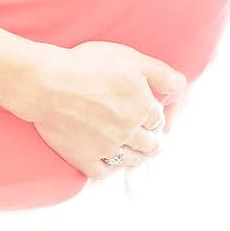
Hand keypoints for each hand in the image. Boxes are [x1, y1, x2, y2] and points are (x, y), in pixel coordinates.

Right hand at [21, 40, 187, 179]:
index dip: (156, 115)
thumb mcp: (130, 58)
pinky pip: (102, 172)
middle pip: (150, 144)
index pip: (158, 119)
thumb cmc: (87, 65)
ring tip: (136, 152)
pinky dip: (107, 168)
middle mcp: (129, 132)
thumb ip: (161, 74)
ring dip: (137, 156)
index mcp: (143, 108)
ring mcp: (107, 148)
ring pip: (131, 159)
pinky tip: (105, 161)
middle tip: (151, 140)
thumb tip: (181, 87)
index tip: (153, 115)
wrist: (48, 83)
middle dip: (152, 141)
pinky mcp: (85, 159)